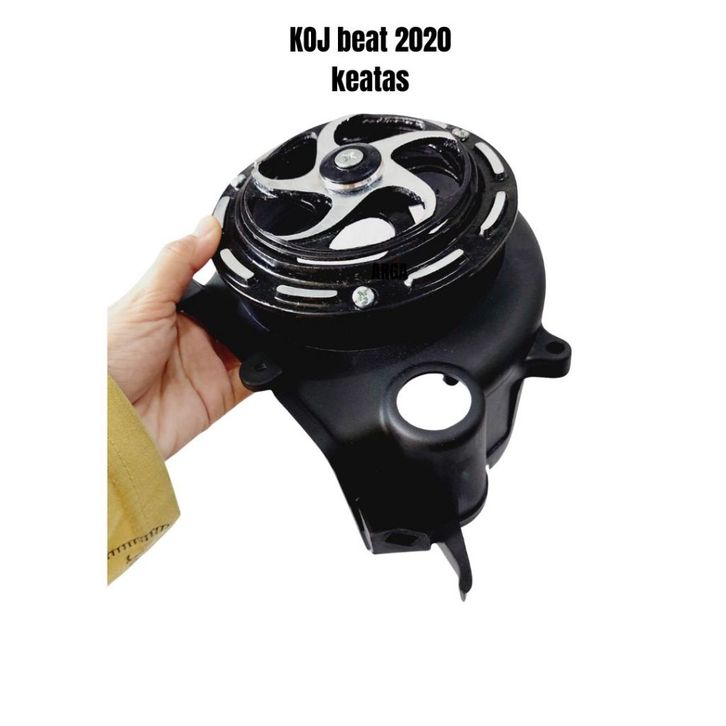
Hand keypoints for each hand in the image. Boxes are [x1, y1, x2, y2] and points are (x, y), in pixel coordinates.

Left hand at [108, 217, 250, 457]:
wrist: (108, 423)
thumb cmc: (107, 361)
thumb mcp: (144, 300)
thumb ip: (178, 262)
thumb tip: (206, 226)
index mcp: (175, 308)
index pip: (216, 285)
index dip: (238, 274)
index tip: (260, 257)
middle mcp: (195, 336)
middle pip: (241, 315)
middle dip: (256, 309)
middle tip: (263, 302)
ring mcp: (210, 365)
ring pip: (254, 345)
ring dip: (265, 339)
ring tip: (264, 332)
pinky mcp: (221, 395)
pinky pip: (257, 381)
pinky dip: (269, 372)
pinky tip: (267, 361)